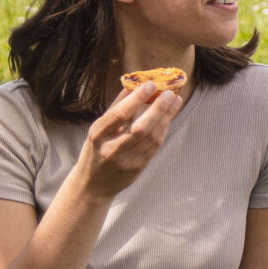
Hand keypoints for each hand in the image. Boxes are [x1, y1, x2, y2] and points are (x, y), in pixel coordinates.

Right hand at [78, 80, 181, 199]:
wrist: (93, 184)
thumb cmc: (96, 149)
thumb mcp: (99, 128)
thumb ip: (116, 106)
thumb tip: (134, 84)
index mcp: (98, 135)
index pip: (119, 115)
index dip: (136, 99)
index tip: (150, 85)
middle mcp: (112, 149)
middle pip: (140, 128)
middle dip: (158, 109)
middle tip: (169, 94)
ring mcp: (126, 161)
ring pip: (152, 137)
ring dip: (166, 118)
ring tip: (175, 102)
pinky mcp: (138, 168)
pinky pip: (155, 146)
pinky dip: (163, 129)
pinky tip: (168, 118)